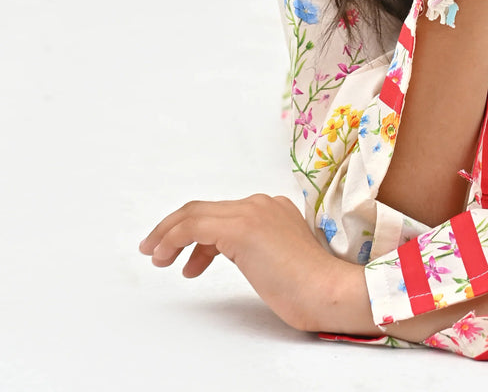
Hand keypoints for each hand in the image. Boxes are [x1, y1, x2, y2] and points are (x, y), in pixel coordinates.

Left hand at [138, 194, 358, 332]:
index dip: (191, 231)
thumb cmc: (306, 287)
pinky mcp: (243, 227)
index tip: (175, 253)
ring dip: (169, 234)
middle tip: (154, 250)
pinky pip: (195, 226)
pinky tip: (168, 256)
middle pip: (203, 209)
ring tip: (158, 257)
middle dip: (171, 228)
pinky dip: (174, 238)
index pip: (221, 214)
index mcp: (272, 208)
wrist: (326, 290)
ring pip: (195, 214)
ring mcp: (253, 212)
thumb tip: (226, 253)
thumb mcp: (273, 261)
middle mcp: (261, 203)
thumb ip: (252, 249)